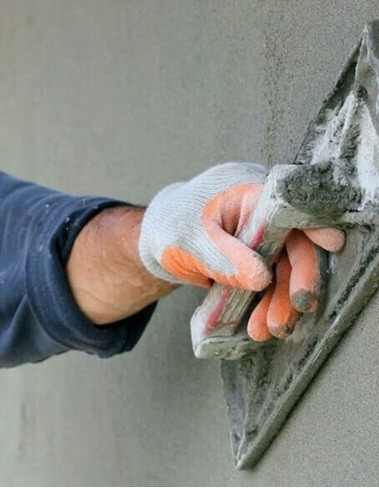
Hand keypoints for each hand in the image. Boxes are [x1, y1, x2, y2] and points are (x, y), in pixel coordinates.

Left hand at [139, 163, 344, 339]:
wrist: (156, 238)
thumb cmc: (171, 225)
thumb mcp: (192, 240)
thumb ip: (224, 257)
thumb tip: (261, 279)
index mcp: (247, 192)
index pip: (288, 206)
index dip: (313, 223)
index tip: (331, 244)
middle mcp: (260, 214)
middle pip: (292, 245)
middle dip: (293, 283)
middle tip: (285, 316)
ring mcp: (259, 237)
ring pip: (282, 270)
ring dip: (279, 302)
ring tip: (268, 330)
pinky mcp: (254, 258)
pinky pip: (268, 281)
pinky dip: (265, 303)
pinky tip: (259, 324)